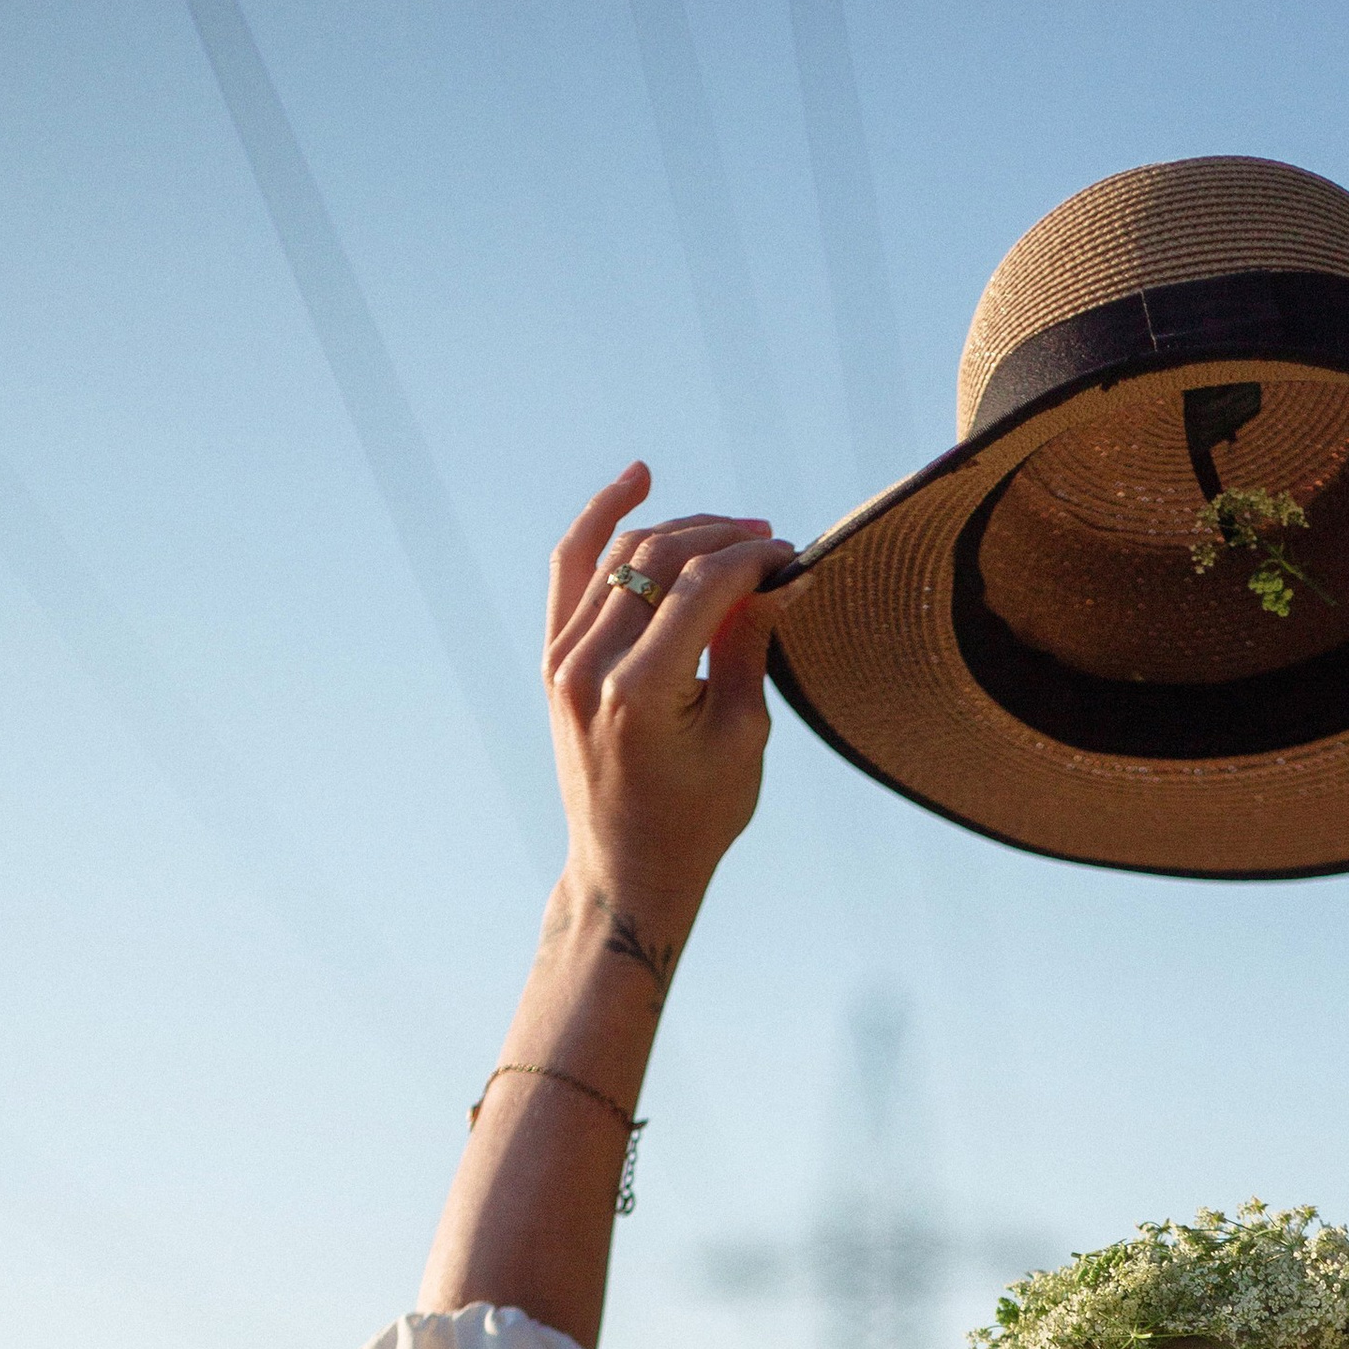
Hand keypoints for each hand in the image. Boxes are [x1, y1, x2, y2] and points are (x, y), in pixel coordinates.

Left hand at [543, 465, 796, 957]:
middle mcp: (590, 666)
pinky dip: (602, 519)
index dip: (753, 559)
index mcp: (640, 692)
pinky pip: (573, 568)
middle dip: (722, 539)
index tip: (793, 555)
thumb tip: (780, 574)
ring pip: (621, 555)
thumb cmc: (696, 817)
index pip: (702, 587)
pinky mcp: (555, 658)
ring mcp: (563, 659)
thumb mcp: (741, 737)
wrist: (625, 869)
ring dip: (680, 530)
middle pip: (660, 559)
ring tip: (730, 533)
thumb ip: (750, 645)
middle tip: (770, 542)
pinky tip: (638, 479)